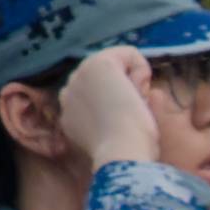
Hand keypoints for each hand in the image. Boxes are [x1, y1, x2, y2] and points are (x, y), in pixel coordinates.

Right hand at [59, 46, 165, 171]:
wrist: (119, 154)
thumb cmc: (122, 153)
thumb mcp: (106, 135)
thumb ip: (103, 117)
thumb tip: (126, 97)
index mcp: (67, 111)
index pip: (98, 94)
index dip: (117, 105)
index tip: (121, 126)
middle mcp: (68, 90)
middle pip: (107, 78)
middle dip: (123, 90)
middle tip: (129, 115)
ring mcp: (80, 74)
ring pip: (117, 64)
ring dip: (131, 81)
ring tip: (132, 106)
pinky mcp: (98, 63)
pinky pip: (129, 54)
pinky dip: (141, 70)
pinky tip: (137, 93)